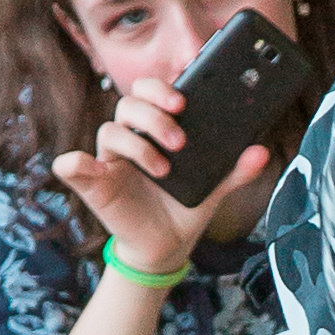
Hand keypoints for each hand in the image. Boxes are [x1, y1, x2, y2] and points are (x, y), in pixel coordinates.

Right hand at [51, 72, 269, 270]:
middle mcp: (132, 138)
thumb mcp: (215, 188)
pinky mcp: (95, 184)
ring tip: (164, 168)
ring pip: (111, 130)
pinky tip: (90, 167)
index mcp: (157, 128)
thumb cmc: (185, 206)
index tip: (183, 100)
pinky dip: (76, 164)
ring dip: (138, 145)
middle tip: (179, 139)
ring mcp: (111, 160)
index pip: (150, 91)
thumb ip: (237, 169)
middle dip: (153, 115)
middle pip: (129, 104)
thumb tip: (260, 151)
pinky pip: (74, 167)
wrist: (165, 246)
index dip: (161, 88)